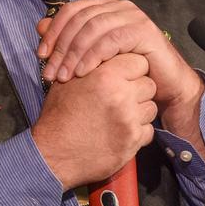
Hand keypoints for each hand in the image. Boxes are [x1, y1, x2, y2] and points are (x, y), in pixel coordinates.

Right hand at [31, 53, 157, 189]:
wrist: (54, 153)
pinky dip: (137, 131)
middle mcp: (121, 95)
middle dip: (138, 89)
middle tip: (122, 97)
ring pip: (151, 107)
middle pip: (149, 83)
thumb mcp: (67, 81)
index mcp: (105, 75)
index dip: (131, 68)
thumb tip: (104, 52)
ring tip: (119, 115)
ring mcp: (129, 119)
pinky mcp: (133, 140)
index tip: (123, 76)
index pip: (138, 61)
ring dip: (139, 111)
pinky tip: (120, 131)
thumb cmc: (58, 116)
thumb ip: (91, 65)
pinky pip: (148, 130)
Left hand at [37, 0, 203, 114]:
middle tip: (50, 72)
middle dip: (60, 47)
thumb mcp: (91, 56)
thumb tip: (39, 26)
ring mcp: (132, 16)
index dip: (53, 31)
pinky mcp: (143, 30)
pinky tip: (83, 72)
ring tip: (64, 76)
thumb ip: (67, 40)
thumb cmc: (125, 72)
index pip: (70, 10)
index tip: (41, 56)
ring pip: (92, 28)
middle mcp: (118, 6)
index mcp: (104, 7)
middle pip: (79, 19)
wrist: (162, 87)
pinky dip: (93, 56)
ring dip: (74, 53)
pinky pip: (111, 39)